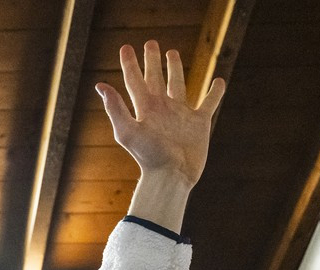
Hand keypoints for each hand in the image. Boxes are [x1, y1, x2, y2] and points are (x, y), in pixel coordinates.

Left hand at [96, 40, 225, 230]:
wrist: (171, 176)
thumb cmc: (148, 156)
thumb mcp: (127, 131)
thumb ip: (115, 108)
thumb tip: (100, 85)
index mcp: (144, 109)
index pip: (134, 81)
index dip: (130, 64)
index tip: (126, 47)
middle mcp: (161, 109)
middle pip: (155, 78)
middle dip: (152, 61)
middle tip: (151, 43)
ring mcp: (180, 115)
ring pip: (178, 85)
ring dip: (175, 69)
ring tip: (173, 53)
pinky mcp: (199, 123)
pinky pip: (208, 102)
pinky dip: (215, 92)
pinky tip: (218, 81)